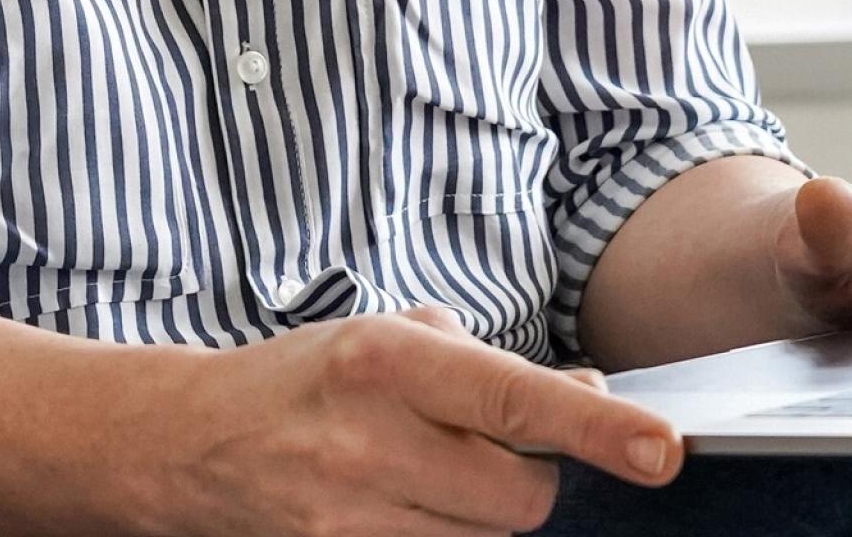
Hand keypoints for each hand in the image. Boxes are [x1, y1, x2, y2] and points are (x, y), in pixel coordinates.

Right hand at [142, 306, 679, 536]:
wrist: (190, 442)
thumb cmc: (305, 381)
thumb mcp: (388, 335)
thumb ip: (488, 363)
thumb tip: (591, 396)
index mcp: (386, 358)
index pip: (513, 396)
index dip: (596, 429)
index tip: (662, 449)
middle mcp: (368, 436)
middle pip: (520, 493)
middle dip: (524, 475)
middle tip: (479, 449)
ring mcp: (349, 513)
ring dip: (480, 512)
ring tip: (424, 475)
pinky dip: (444, 536)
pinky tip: (408, 505)